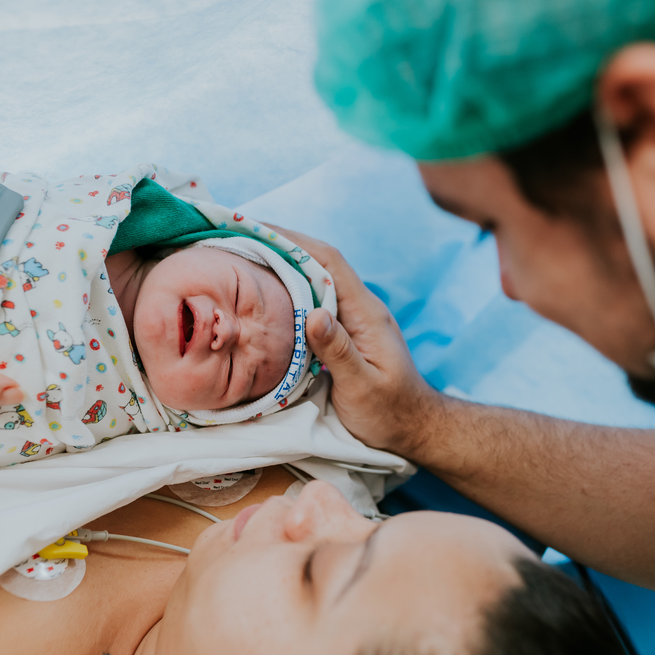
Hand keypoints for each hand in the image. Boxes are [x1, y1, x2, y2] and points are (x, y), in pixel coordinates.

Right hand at [266, 225, 441, 454]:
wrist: (413, 426)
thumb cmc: (390, 412)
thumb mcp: (363, 387)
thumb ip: (340, 352)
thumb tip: (314, 316)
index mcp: (366, 313)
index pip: (328, 262)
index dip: (294, 241)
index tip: (258, 228)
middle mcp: (360, 307)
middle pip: (318, 262)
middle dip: (282, 244)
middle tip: (240, 235)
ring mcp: (353, 317)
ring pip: (315, 279)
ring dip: (283, 263)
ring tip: (245, 254)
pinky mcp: (346, 330)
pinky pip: (314, 299)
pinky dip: (289, 289)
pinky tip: (266, 292)